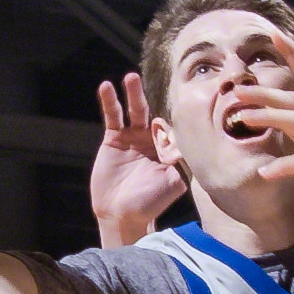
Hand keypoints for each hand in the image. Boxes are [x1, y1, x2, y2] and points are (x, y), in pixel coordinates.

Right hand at [91, 73, 184, 243]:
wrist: (122, 215)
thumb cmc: (150, 203)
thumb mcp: (173, 182)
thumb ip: (181, 160)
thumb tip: (187, 141)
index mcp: (169, 150)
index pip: (175, 129)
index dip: (174, 128)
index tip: (170, 135)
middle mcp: (152, 141)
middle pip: (155, 113)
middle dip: (156, 100)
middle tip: (154, 82)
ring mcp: (132, 138)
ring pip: (134, 110)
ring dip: (133, 94)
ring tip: (130, 77)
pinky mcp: (113, 140)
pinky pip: (112, 117)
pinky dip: (109, 102)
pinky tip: (106, 87)